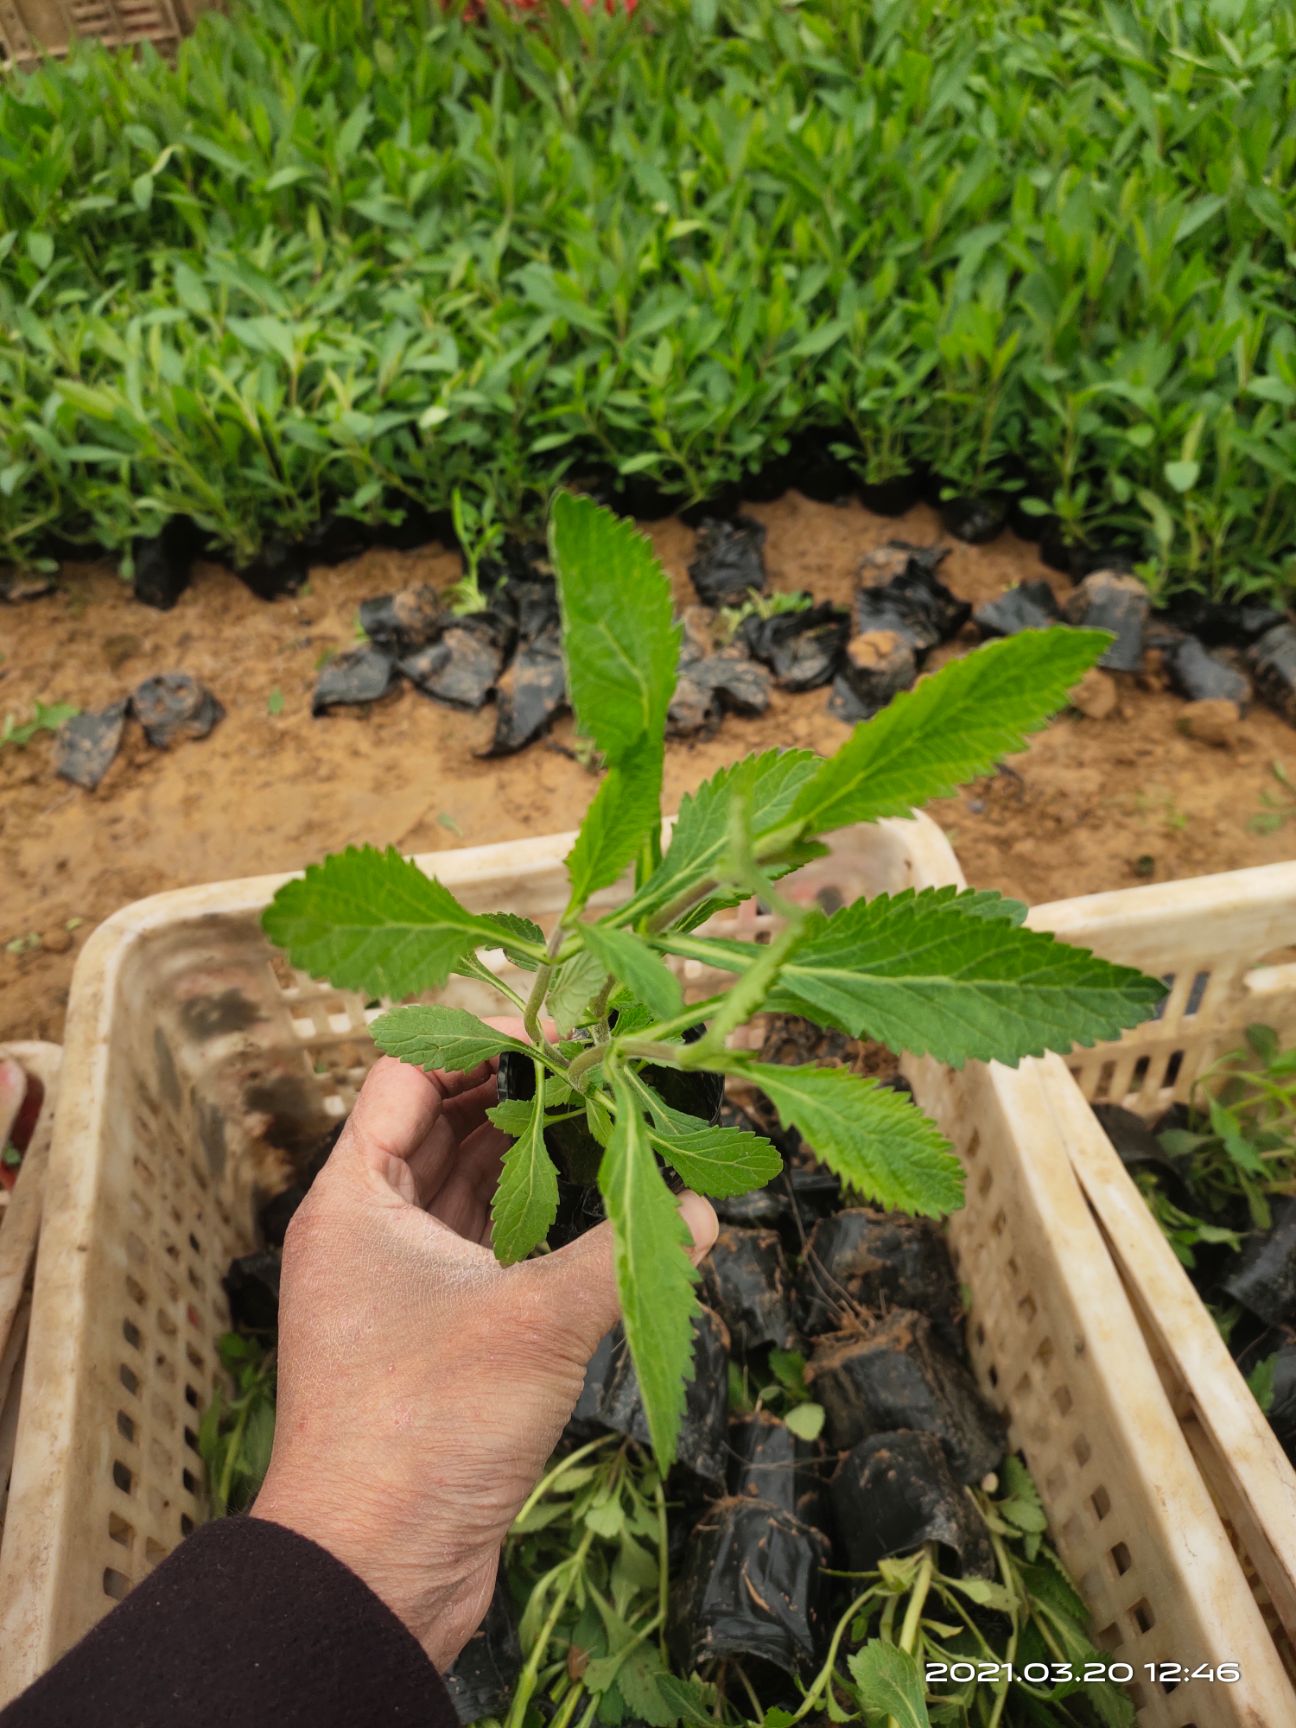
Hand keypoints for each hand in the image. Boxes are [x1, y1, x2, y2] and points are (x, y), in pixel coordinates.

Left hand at [251, 1051, 717, 1670]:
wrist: (375, 1571)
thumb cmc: (422, 1430)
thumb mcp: (535, 1322)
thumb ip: (625, 1251)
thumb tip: (700, 1210)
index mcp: (352, 1198)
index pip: (407, 1070)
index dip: (480, 1036)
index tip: (560, 1025)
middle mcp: (367, 1228)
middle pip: (444, 1124)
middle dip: (523, 1091)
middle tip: (604, 1068)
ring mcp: (397, 1283)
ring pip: (472, 1188)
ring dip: (537, 1156)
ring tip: (613, 1123)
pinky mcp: (434, 1333)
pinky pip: (489, 1247)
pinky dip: (540, 1223)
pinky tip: (602, 1209)